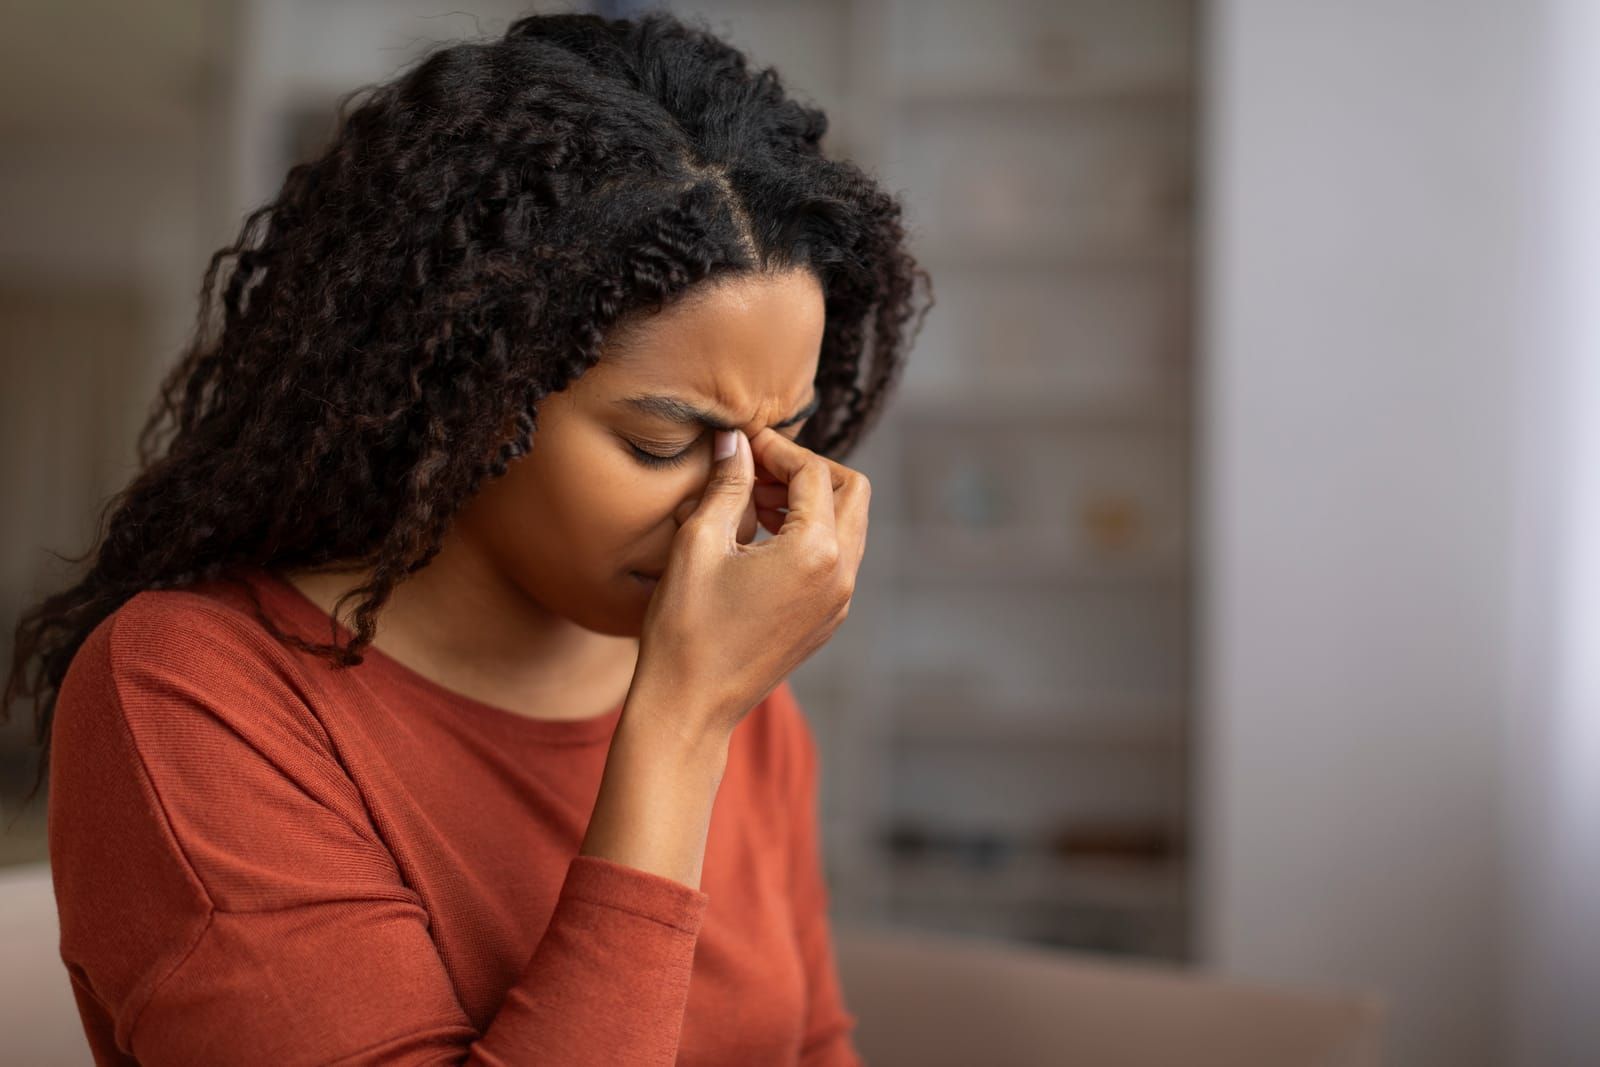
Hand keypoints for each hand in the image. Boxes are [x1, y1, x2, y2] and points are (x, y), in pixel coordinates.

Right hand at [630, 425, 869, 742]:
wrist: (689, 706)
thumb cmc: (686, 626)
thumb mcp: (699, 542)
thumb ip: (727, 483)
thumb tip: (735, 440)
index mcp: (815, 551)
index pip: (813, 473)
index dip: (777, 448)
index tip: (742, 442)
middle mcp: (841, 575)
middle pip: (852, 492)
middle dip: (808, 471)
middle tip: (757, 469)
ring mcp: (839, 602)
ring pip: (848, 526)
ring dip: (810, 503)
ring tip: (753, 502)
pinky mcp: (827, 620)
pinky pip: (836, 560)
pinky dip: (810, 536)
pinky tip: (760, 539)